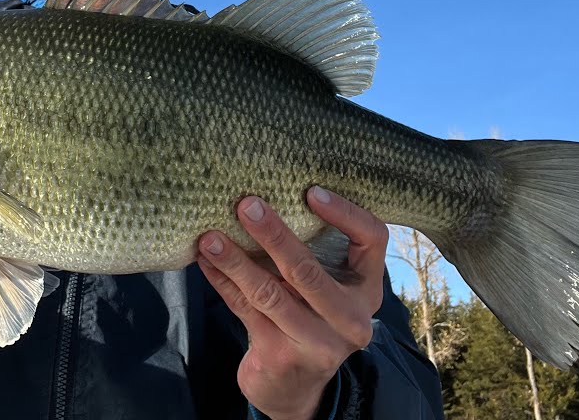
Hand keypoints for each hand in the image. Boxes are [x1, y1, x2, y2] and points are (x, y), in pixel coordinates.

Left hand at [197, 187, 388, 419]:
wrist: (295, 388)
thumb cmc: (309, 317)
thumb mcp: (326, 289)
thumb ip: (314, 252)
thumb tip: (267, 196)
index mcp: (367, 289)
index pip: (372, 239)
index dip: (345, 213)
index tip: (311, 191)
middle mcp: (350, 318)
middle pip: (308, 270)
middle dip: (274, 235)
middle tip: (246, 205)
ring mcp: (317, 342)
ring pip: (270, 293)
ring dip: (235, 261)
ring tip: (210, 238)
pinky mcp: (282, 356)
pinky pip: (246, 310)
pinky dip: (224, 282)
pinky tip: (207, 263)